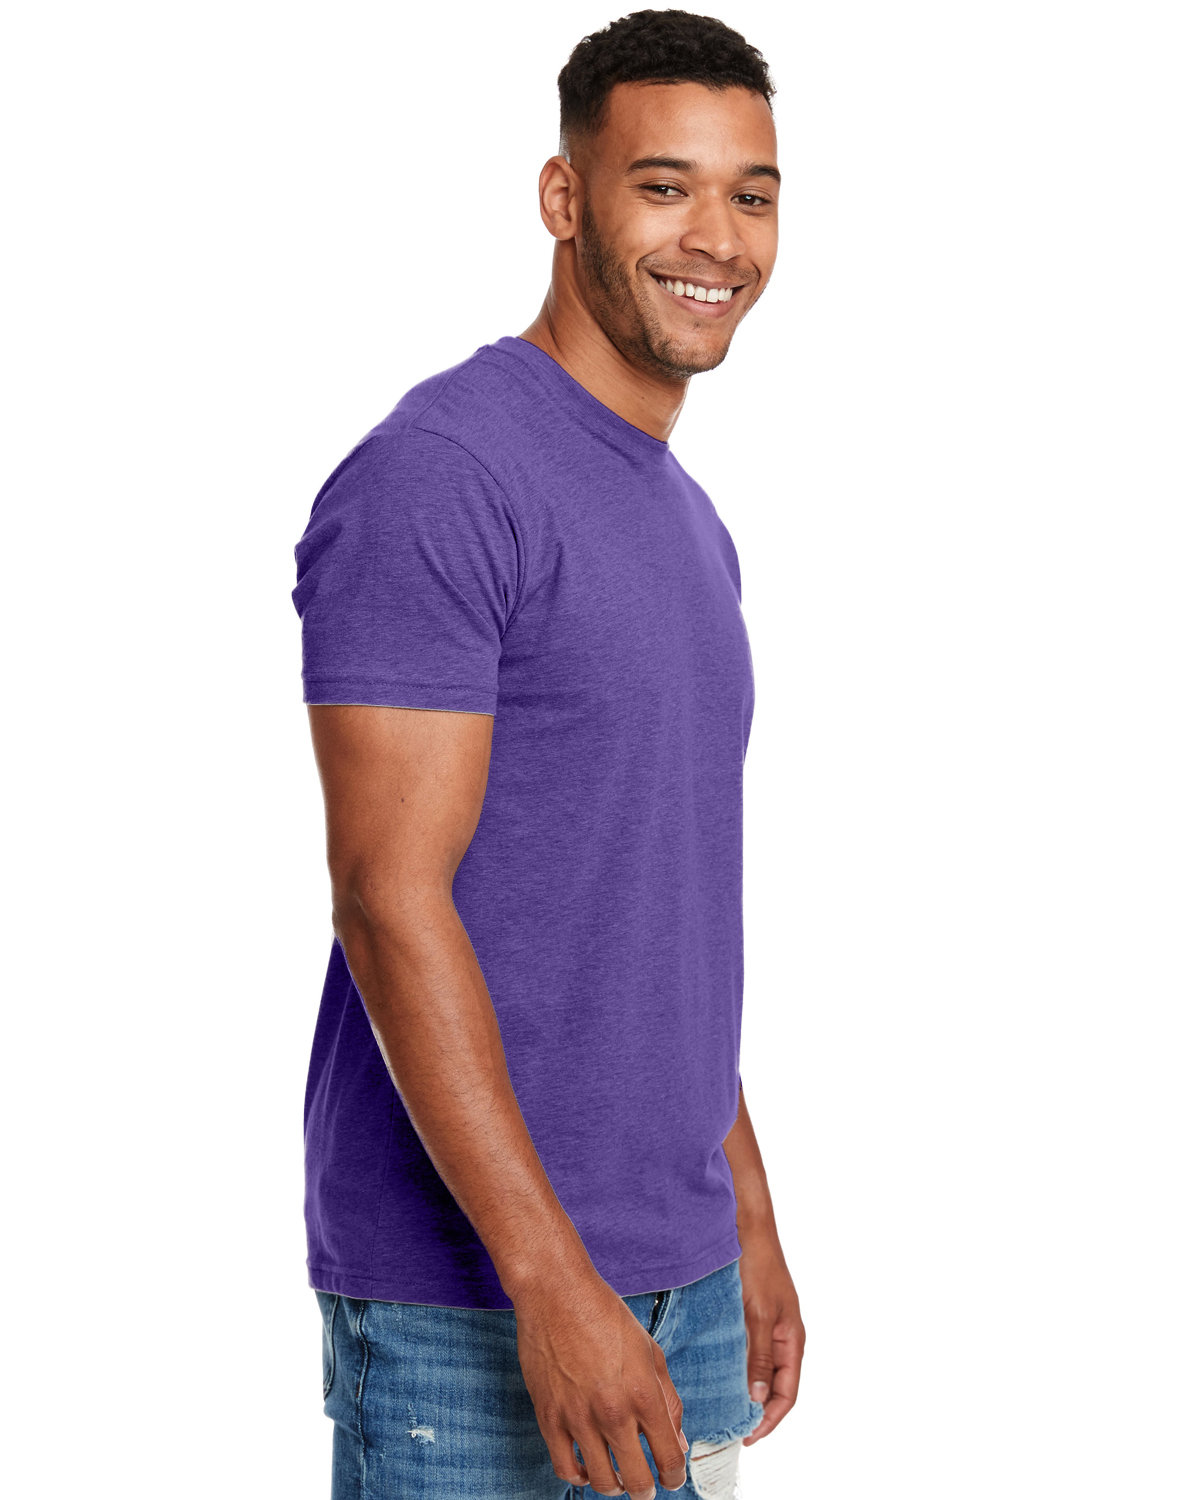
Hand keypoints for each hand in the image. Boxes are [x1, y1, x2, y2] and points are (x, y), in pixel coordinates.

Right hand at [513, 1269, 689, 1498]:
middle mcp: (613, 1412)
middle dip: (646, 1490)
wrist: (557, 1294)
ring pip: (602, 1481)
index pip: (668, 1457)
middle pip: (637, 1480)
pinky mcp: (549, 1417)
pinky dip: (580, 1477)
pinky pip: (565, 1467)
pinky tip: (587, 1469)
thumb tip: (677, 1441)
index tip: (672, 1478)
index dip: (674, 1476)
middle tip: (646, 1488)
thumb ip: (668, 1400)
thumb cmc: (605, 1316)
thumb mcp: (650, 1352)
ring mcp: (578, 1418)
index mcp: (643, 1394)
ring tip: (618, 1480)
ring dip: (615, 1487)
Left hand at [738, 1229, 804, 1445]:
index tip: (747, 1437)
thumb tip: (757, 1397)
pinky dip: (736, 1368)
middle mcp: (783, 1337)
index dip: (770, 1420)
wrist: (747, 1227)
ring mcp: (769, 1327)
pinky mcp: (752, 1316)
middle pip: (775, 1387)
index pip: (787, 1394)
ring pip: (760, 1370)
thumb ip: (759, 1356)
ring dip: (745, 1391)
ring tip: (723, 1409)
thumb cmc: (757, 1265)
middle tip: (731, 1429)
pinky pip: (748, 1352)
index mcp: (793, 1340)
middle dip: (757, 1411)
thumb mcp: (758, 1314)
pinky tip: (717, 1375)